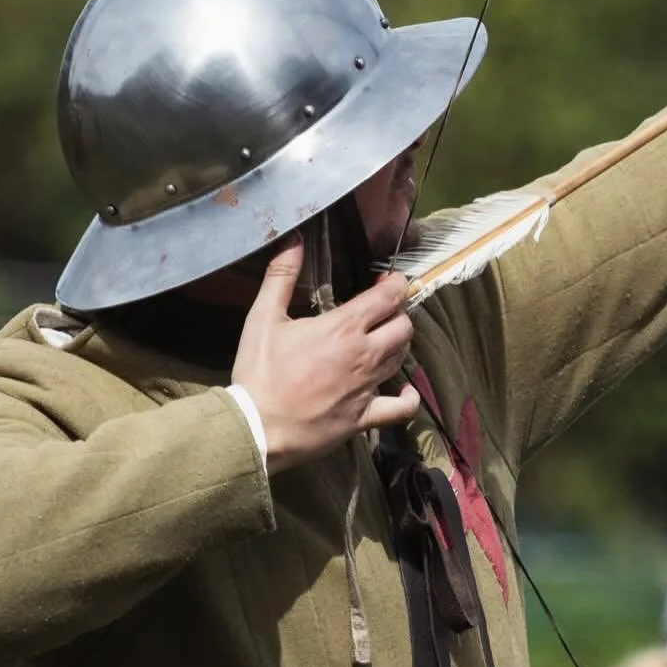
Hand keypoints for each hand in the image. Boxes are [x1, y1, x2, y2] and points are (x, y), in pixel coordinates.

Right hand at [233, 236, 419, 473]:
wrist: (257, 427)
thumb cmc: (259, 372)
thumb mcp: (263, 318)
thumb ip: (281, 276)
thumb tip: (294, 239)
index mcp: (344, 327)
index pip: (388, 296)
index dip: (395, 283)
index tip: (389, 280)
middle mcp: (365, 354)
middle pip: (403, 326)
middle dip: (398, 312)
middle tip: (382, 310)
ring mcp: (368, 387)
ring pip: (402, 358)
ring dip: (398, 344)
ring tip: (384, 339)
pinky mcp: (366, 416)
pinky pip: (401, 408)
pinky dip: (408, 398)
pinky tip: (405, 390)